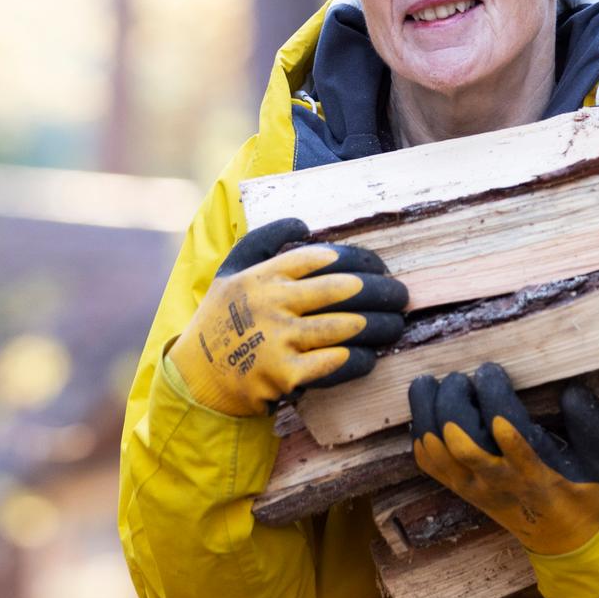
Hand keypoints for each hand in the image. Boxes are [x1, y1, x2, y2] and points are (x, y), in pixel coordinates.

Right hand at [168, 217, 408, 417]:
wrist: (196, 376)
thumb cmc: (218, 320)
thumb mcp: (230, 271)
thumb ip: (263, 241)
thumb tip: (302, 221)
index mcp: (264, 275)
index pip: (323, 257)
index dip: (359, 259)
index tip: (379, 265)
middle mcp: (272, 303)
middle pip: (342, 289)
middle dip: (381, 291)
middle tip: (402, 295)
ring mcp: (278, 339)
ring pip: (345, 326)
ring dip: (380, 326)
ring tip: (397, 324)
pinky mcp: (285, 375)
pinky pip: (334, 363)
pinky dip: (358, 359)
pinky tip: (372, 356)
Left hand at [408, 361, 598, 555]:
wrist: (565, 538)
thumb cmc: (581, 488)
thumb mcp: (598, 454)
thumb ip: (588, 420)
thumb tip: (570, 389)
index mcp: (532, 467)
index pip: (502, 423)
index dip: (491, 391)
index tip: (491, 370)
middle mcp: (496, 478)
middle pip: (457, 435)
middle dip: (451, 397)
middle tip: (460, 377)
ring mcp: (473, 486)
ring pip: (435, 447)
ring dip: (426, 411)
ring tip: (429, 384)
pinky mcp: (460, 489)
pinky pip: (428, 463)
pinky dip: (419, 433)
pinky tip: (424, 412)